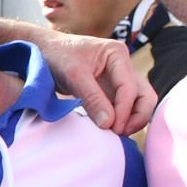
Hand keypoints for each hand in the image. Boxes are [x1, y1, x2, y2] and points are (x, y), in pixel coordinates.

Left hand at [0, 21, 154, 134]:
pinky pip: (123, 107)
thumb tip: (109, 124)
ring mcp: (117, 79)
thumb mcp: (73, 75)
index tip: (112, 128)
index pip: (129, 88)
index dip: (124, 111)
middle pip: (144, 95)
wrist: (41, 51)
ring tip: (115, 134)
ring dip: (131, 120)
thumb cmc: (56, 55)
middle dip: (137, 116)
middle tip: (120, 133)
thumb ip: (92, 98)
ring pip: (138, 103)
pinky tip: (110, 131)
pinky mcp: (109, 91)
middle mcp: (122, 66)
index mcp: (117, 54)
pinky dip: (121, 119)